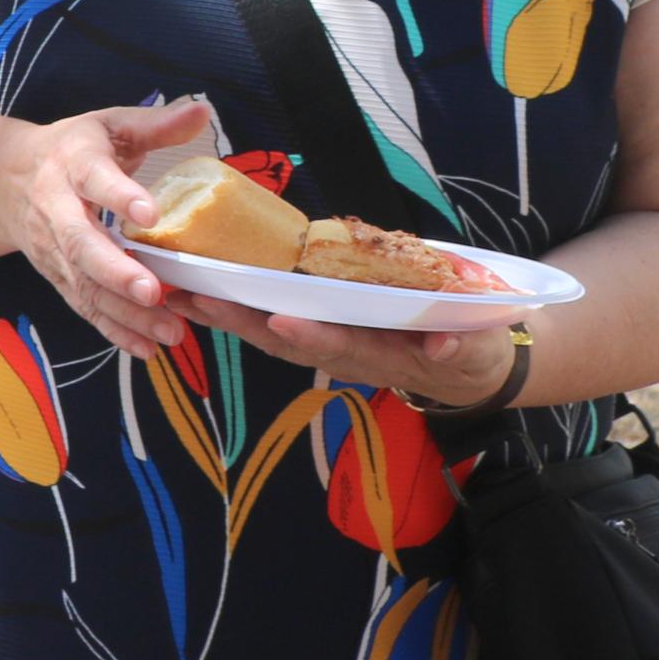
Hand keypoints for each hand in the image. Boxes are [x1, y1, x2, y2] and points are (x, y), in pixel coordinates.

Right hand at [0, 97, 214, 361]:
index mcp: (73, 163)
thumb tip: (203, 110)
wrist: (2, 179)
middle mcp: (57, 209)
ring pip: (84, 284)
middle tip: (153, 291)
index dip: (120, 196)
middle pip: (81, 244)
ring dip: (124, 311)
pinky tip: (147, 348)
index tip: (151, 214)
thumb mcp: (109, 125)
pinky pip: (84, 306)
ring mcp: (53, 248)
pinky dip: (114, 330)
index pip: (95, 178)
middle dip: (115, 271)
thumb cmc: (73, 149)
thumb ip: (155, 123)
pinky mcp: (58, 275)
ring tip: (170, 330)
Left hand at [167, 292, 523, 407]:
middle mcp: (345, 352)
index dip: (311, 336)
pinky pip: (272, 318)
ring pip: (270, 331)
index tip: (280, 320)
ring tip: (181, 292)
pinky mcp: (322, 327)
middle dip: (242, 322)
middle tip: (200, 298)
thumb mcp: (478, 351)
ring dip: (226, 314)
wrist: (466, 368)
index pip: (341, 346)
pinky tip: (200, 291)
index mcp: (382, 355)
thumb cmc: (471, 353)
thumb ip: (463, 347)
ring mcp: (330, 341)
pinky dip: (236, 308)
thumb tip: (444, 345)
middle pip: (286, 340)